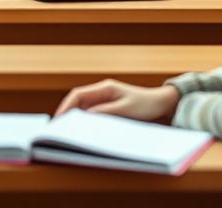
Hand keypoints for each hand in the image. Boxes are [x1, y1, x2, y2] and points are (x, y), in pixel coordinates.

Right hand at [55, 79, 180, 122]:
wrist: (163, 105)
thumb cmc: (146, 105)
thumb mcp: (125, 110)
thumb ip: (104, 112)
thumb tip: (84, 117)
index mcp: (105, 88)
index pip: (77, 95)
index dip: (66, 107)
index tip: (59, 120)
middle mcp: (102, 92)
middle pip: (78, 101)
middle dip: (67, 114)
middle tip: (59, 129)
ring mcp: (105, 100)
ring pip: (84, 108)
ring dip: (76, 119)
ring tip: (69, 132)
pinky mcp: (109, 108)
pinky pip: (93, 114)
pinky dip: (87, 122)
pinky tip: (85, 132)